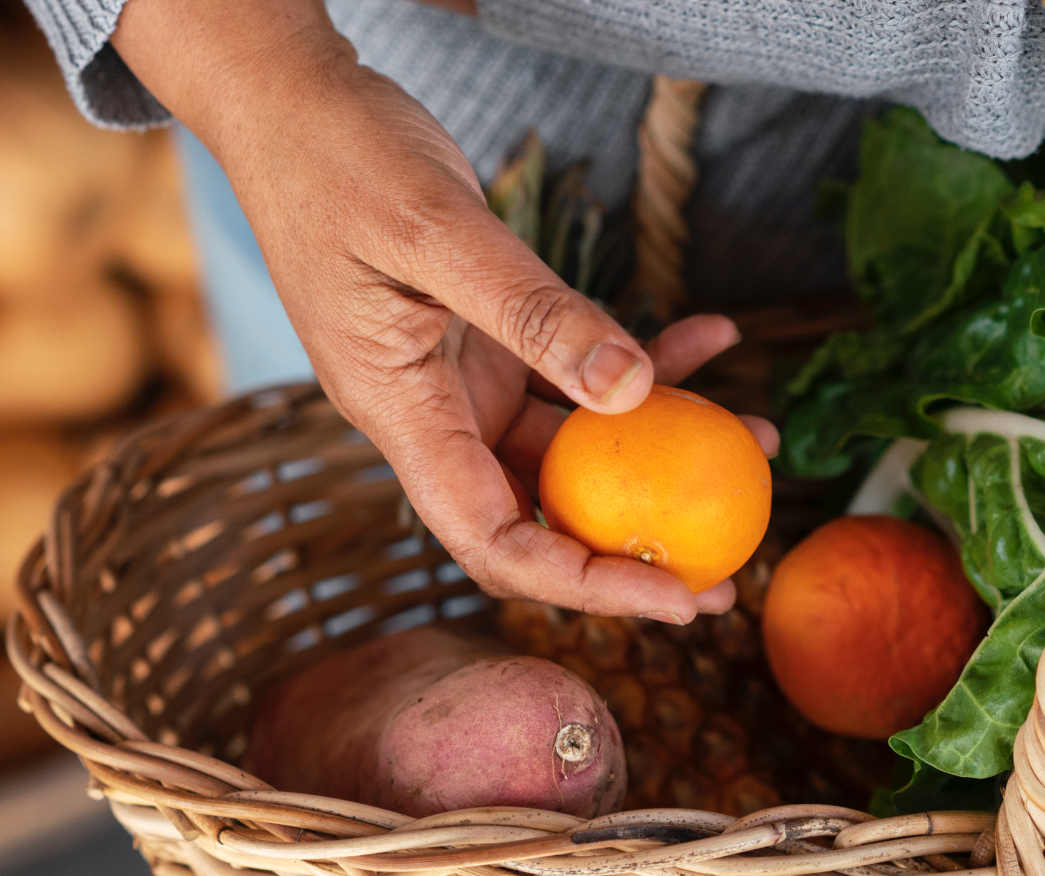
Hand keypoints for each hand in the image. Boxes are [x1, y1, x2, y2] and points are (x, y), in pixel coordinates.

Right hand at [113, 0, 777, 620]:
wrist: (292, 109)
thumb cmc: (337, 158)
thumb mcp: (436, 230)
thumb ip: (532, 313)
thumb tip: (631, 392)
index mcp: (401, 415)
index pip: (494, 540)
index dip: (584, 583)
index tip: (675, 597)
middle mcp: (432, 417)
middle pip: (538, 516)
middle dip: (634, 548)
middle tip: (727, 569)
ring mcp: (459, 384)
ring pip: (569, 448)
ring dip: (659, 446)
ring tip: (751, 433)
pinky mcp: (485, 345)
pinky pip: (572, 377)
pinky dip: (637, 364)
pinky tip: (705, 339)